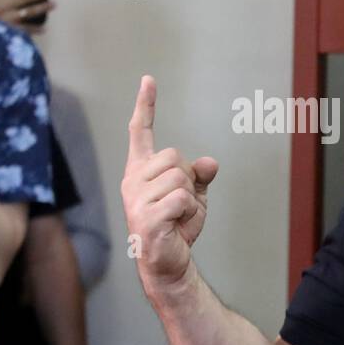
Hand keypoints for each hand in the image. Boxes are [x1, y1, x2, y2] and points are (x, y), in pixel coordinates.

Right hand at [121, 76, 218, 292]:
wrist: (168, 265)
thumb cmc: (176, 228)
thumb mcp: (194, 197)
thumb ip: (200, 176)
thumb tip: (210, 162)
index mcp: (141, 171)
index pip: (140, 132)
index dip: (145, 105)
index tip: (149, 79)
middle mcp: (133, 180)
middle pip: (174, 156)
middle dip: (188, 179)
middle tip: (180, 205)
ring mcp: (136, 199)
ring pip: (180, 177)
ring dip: (190, 199)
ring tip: (178, 218)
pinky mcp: (145, 217)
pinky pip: (182, 199)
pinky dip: (189, 213)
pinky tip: (176, 227)